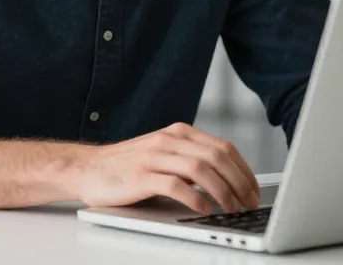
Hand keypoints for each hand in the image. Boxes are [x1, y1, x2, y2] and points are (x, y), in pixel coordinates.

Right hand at [68, 122, 260, 214]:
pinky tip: (204, 209)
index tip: (254, 190)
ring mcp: (154, 156)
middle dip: (239, 182)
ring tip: (231, 208)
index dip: (244, 169)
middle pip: (216, 156)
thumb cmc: (128, 166)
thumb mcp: (163, 154)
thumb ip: (190, 159)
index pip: (223, 147)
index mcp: (178, 133)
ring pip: (200, 169)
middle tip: (249, 203)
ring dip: (222, 191)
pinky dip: (195, 198)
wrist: (88, 168)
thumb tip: (227, 179)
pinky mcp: (141, 176)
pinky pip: (176, 185)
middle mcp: (169, 140)